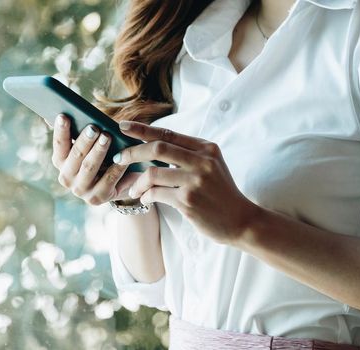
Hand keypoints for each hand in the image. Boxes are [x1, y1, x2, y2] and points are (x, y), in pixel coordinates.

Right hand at [51, 114, 140, 205]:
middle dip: (84, 141)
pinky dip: (116, 167)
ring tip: (107, 137)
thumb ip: (74, 131)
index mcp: (60, 161)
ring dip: (98, 151)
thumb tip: (55, 114)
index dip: (60, 130)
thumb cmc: (98, 156)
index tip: (63, 116)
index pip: (59, 144)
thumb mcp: (87, 144)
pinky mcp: (97, 197)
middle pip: (75, 155)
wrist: (114, 184)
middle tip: (93, 127)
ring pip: (90, 167)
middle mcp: (66, 177)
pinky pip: (108, 180)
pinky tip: (123, 157)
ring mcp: (80, 190)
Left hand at [112, 120, 259, 243]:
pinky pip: (156, 194)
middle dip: (132, 152)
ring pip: (152, 173)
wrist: (242, 221)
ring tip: (133, 189)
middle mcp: (202, 161)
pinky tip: (145, 199)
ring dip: (136, 182)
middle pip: (157, 148)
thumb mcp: (211, 166)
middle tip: (118, 158)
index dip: (142, 129)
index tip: (122, 126)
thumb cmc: (221, 193)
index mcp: (206, 148)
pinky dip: (145, 196)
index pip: (168, 133)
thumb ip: (188, 154)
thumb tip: (153, 145)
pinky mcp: (188, 201)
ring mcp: (195, 181)